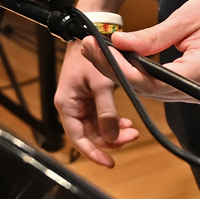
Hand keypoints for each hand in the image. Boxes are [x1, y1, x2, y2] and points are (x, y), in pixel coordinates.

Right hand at [55, 39, 139, 166]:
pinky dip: (113, 121)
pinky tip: (126, 122)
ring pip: (97, 128)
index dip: (93, 153)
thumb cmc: (90, 56)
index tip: (110, 162)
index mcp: (67, 106)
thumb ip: (106, 112)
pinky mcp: (90, 99)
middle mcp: (72, 108)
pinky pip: (101, 117)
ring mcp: (81, 104)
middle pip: (90, 135)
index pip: (78, 139)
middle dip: (110, 140)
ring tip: (132, 130)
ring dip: (114, 131)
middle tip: (132, 136)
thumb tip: (112, 137)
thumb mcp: (101, 84)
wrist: (89, 35)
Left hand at [106, 0, 199, 98]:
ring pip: (154, 91)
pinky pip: (165, 88)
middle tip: (91, 47)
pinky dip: (144, 74)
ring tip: (102, 51)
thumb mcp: (188, 17)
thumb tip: (121, 44)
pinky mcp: (199, 89)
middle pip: (149, 90)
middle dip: (116, 69)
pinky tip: (126, 59)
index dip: (122, 69)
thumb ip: (153, 36)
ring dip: (127, 72)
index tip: (101, 50)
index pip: (152, 81)